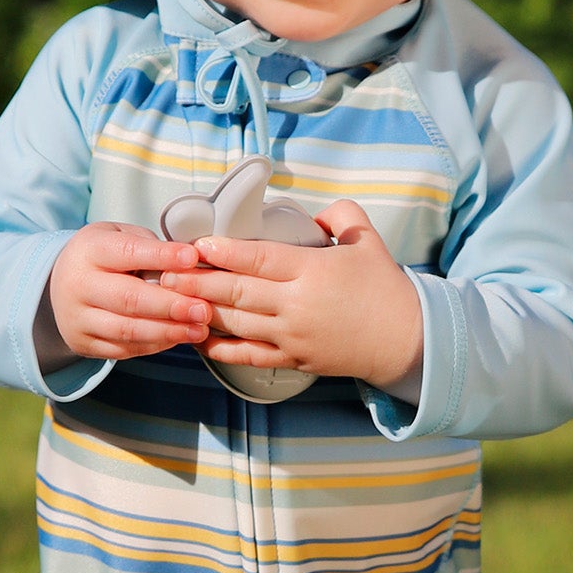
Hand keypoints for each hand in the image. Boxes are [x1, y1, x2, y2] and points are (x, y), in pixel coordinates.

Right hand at [47, 222, 211, 363]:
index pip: (128, 252)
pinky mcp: (84, 343)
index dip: (162, 256)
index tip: (192, 258)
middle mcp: (78, 284)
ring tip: (198, 330)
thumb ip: (150, 248)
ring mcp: (78, 317)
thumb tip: (190, 263)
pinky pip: (124, 349)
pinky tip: (177, 338)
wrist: (59, 286)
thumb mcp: (120, 238)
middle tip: (202, 308)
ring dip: (167, 332)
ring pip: (127, 330)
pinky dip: (154, 344)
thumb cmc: (101, 258)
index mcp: (90, 249)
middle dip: (170, 306)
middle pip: (128, 298)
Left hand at [161, 200, 422, 390]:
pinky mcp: (293, 359)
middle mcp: (297, 305)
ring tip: (172, 301)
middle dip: (198, 283)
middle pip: (238, 292)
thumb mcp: (368, 240)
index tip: (198, 246)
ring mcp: (292, 336)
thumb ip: (339, 216)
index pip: (260, 259)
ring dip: (202, 311)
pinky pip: (249, 354)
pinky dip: (222, 348)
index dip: (225, 252)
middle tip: (166, 274)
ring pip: (237, 323)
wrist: (406, 341)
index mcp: (313, 271)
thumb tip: (312, 214)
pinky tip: (198, 338)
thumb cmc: (386, 288)